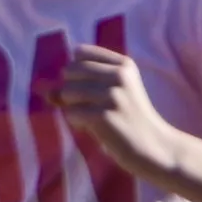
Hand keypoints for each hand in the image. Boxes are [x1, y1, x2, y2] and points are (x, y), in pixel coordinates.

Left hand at [49, 41, 186, 183]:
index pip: (79, 53)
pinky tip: (95, 129)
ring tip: (93, 119)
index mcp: (123, 64)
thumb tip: (46, 91)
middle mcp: (119, 75)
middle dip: (72, 90)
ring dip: (73, 108)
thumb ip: (80, 88)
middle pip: (70, 71)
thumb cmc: (130, 120)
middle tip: (90, 107)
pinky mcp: (105, 116)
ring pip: (67, 92)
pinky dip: (77, 123)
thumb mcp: (111, 96)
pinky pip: (72, 113)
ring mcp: (112, 95)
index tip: (88, 88)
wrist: (155, 148)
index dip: (76, 72)